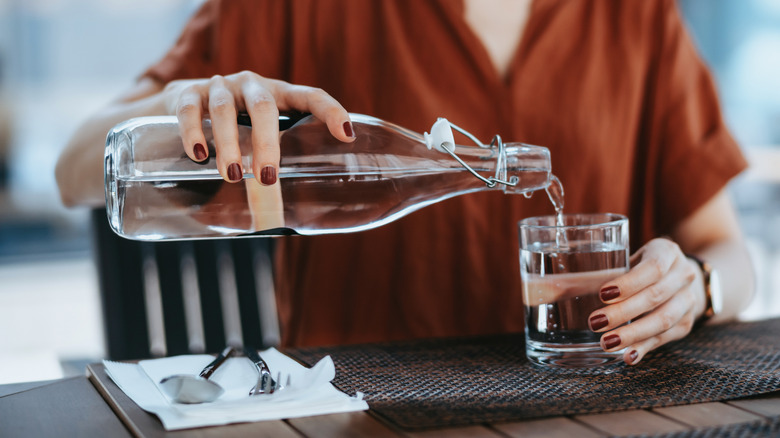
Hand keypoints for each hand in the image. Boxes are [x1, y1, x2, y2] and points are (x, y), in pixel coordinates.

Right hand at [162, 71, 354, 183]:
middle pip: (264, 107)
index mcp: (280, 95)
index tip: (347, 135)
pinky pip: (190, 108)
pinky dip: (193, 132)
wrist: (181, 98)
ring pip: (224, 110)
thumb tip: (271, 229)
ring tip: (231, 175)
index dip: (331, 111)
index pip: (311, 96)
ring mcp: (220, 86)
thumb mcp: (254, 142)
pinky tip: (198, 154)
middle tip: (266, 178)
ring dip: (229, 143)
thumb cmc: (234, 126)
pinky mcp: (188, 91)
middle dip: (266, 143)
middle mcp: (253, 86)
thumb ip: (265, 175)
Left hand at [587, 238, 707, 364]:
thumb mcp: (626, 260)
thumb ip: (593, 274)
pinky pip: (665, 338)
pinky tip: (627, 356)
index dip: (629, 282)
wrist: (683, 280)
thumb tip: (546, 288)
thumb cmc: (642, 268)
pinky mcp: (686, 323)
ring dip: (633, 334)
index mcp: (667, 252)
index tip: (602, 294)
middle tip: (595, 323)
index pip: (652, 267)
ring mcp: (688, 300)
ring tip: (606, 343)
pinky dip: (644, 348)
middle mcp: (683, 275)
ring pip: (663, 320)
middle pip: (655, 296)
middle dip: (623, 312)